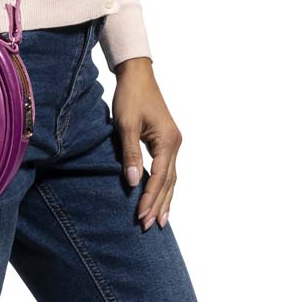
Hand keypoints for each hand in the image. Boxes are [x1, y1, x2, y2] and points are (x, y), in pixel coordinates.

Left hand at [111, 58, 181, 229]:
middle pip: (169, 182)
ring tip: (160, 221)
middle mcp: (175, 144)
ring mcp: (172, 142)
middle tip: (149, 227)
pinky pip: (167, 169)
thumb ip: (130, 154)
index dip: (149, 198)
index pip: (159, 178)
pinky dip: (163, 185)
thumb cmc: (130, 96)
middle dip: (159, 204)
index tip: (140, 217)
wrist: (136, 74)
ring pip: (170, 178)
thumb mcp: (126, 125)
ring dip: (164, 199)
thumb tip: (132, 182)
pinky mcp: (166, 140)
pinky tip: (160, 196)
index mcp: (168, 141)